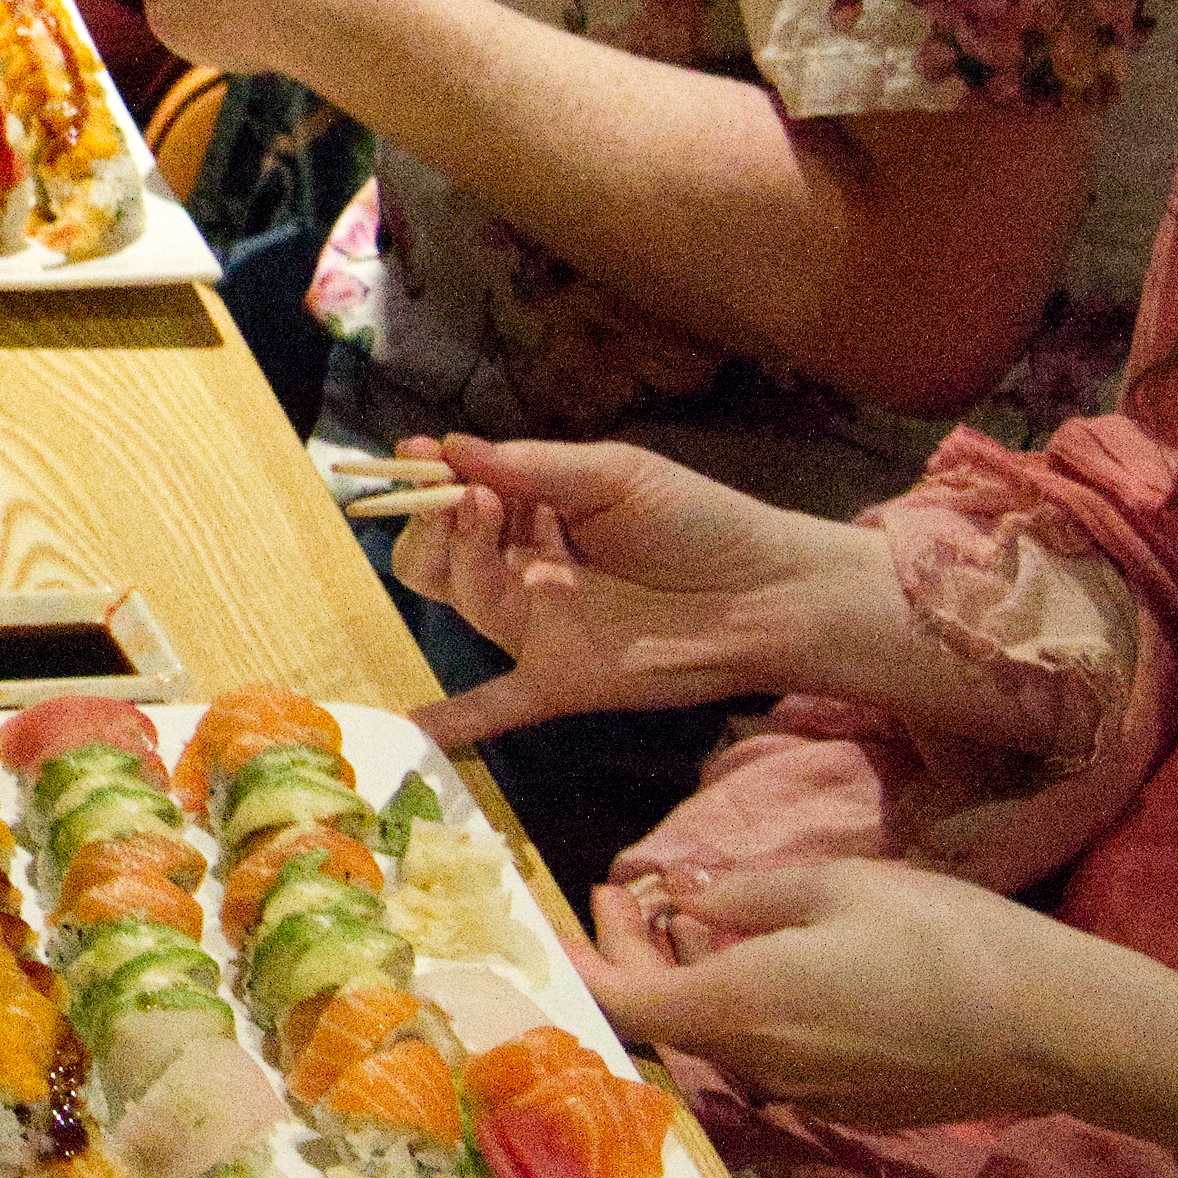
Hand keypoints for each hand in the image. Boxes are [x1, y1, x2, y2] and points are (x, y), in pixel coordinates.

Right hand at [390, 439, 901, 745]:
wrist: (767, 592)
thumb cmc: (697, 521)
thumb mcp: (614, 474)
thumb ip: (533, 465)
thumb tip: (452, 446)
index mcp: (535, 516)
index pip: (459, 499)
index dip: (431, 478)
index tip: (415, 453)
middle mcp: (524, 572)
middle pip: (440, 557)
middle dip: (436, 520)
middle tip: (467, 493)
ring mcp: (537, 627)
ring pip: (465, 598)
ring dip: (462, 556)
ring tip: (488, 515)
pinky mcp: (560, 677)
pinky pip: (497, 702)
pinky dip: (454, 719)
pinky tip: (409, 731)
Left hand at [587, 859, 1137, 1135]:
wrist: (1055, 1029)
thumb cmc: (942, 939)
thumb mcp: (834, 886)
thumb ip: (745, 893)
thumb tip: (685, 896)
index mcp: (737, 1009)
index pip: (623, 1002)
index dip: (589, 957)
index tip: (589, 905)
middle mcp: (758, 1067)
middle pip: (670, 1018)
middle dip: (642, 954)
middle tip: (642, 892)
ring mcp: (806, 1096)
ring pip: (722, 1035)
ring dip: (697, 978)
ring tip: (700, 914)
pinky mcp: (852, 1107)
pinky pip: (775, 1054)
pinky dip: (752, 1006)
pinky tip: (774, 961)